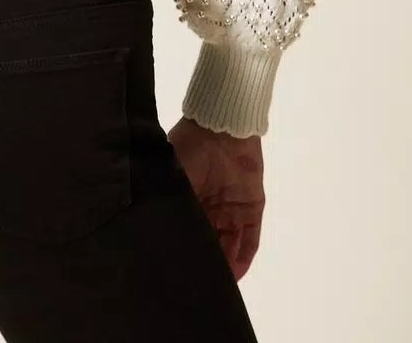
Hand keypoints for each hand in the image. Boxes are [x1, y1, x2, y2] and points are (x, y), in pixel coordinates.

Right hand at [167, 115, 264, 280]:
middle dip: (208, 263)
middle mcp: (211, 207)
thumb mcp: (173, 180)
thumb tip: (158, 236)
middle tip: (201, 284)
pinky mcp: (252, 206)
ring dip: (226, 265)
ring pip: (230, 244)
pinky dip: (244, 256)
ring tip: (218, 285)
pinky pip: (250, 238)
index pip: (191, 232)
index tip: (183, 273)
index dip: (189, 252)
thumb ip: (171, 205)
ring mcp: (232, 208)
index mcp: (190, 198)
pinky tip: (236, 274)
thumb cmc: (191, 151)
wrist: (220, 127)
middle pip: (211, 242)